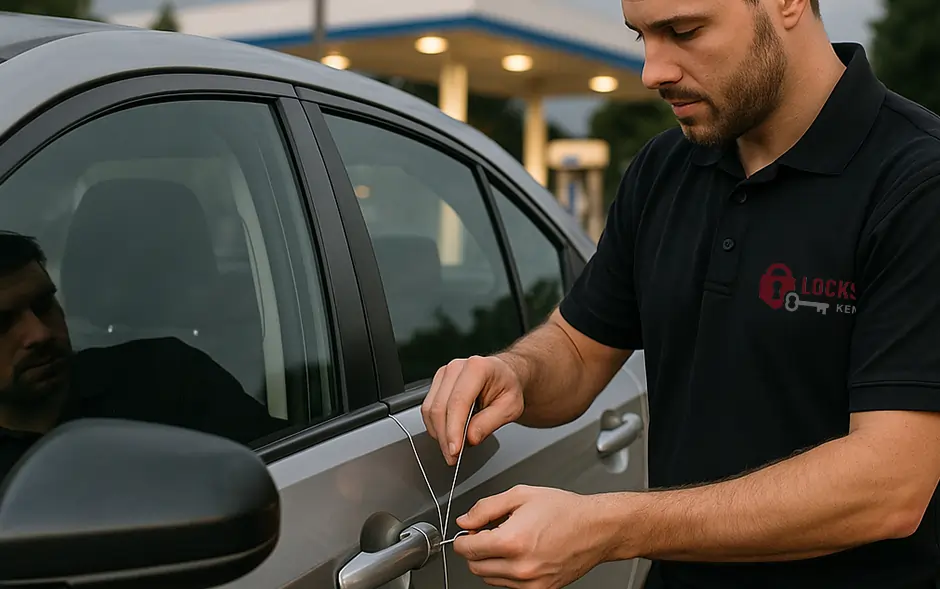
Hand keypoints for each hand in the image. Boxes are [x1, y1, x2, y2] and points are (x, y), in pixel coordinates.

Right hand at [422, 355, 524, 464]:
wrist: (504, 377)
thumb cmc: (508, 388)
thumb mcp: (511, 407)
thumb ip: (490, 422)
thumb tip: (470, 438)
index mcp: (477, 368)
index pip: (458, 402)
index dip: (454, 429)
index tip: (455, 450)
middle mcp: (456, 368)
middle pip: (440, 407)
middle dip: (445, 437)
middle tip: (454, 457)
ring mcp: (444, 375)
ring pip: (430, 410)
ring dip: (439, 434)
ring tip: (454, 447)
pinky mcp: (437, 384)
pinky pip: (428, 409)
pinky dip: (436, 427)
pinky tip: (449, 435)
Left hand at [452, 485, 611, 588]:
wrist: (596, 529)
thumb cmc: (565, 511)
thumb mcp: (520, 495)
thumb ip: (486, 508)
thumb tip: (465, 521)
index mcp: (513, 541)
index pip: (468, 550)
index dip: (462, 539)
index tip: (467, 533)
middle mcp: (520, 567)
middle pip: (475, 567)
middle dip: (475, 550)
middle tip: (487, 534)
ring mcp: (530, 583)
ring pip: (490, 578)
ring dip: (490, 562)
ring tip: (507, 542)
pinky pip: (509, 586)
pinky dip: (506, 572)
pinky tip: (519, 553)